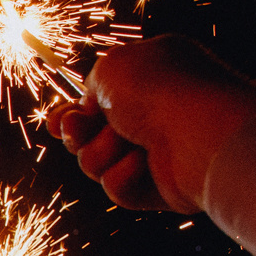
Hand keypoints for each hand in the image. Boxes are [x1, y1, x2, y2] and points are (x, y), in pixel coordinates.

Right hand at [43, 37, 255, 213]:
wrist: (201, 134)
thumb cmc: (158, 91)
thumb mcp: (110, 67)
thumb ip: (90, 85)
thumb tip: (88, 111)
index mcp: (151, 73)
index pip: (102, 96)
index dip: (72, 111)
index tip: (55, 121)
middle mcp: (157, 110)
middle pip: (90, 133)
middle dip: (77, 134)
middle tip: (78, 129)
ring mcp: (160, 149)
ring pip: (98, 163)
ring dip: (100, 153)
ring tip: (127, 142)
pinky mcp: (162, 186)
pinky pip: (119, 188)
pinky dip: (123, 177)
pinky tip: (144, 164)